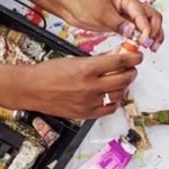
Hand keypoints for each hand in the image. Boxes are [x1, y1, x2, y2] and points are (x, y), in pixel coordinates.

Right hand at [15, 52, 141, 118]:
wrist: (31, 88)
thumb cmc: (49, 72)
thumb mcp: (75, 60)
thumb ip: (98, 60)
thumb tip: (117, 55)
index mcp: (87, 68)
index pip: (119, 61)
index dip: (133, 58)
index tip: (138, 57)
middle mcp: (90, 86)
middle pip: (124, 79)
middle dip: (131, 72)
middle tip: (131, 69)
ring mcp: (89, 102)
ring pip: (119, 94)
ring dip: (124, 86)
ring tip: (120, 81)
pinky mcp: (86, 114)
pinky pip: (109, 108)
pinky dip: (114, 101)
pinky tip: (112, 95)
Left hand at [57, 0, 164, 51]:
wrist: (68, 2)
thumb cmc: (82, 0)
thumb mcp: (101, 14)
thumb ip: (119, 24)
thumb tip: (134, 32)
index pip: (143, 14)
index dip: (146, 29)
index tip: (143, 42)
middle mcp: (131, 4)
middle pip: (153, 17)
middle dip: (155, 31)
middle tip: (151, 46)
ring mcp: (128, 13)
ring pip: (148, 24)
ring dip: (153, 35)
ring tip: (152, 48)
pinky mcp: (122, 22)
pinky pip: (138, 30)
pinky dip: (142, 38)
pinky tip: (142, 46)